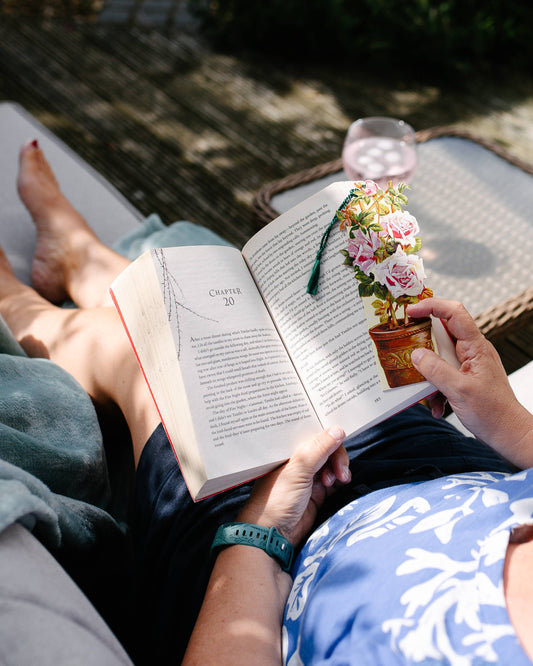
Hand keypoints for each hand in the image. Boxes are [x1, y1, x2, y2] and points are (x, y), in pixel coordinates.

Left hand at [238, 427, 350, 547]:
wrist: (273, 534)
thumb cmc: (277, 499)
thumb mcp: (298, 470)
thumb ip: (318, 449)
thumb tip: (338, 429)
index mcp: (288, 450)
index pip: (312, 433)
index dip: (328, 433)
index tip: (342, 438)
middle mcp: (298, 460)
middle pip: (326, 448)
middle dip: (336, 456)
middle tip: (340, 471)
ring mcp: (308, 476)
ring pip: (332, 463)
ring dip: (339, 468)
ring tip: (338, 479)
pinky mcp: (316, 491)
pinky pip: (334, 479)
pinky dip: (340, 479)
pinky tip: (341, 483)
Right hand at [407, 298, 532, 466]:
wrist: (508, 434)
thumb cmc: (494, 414)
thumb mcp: (460, 391)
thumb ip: (435, 370)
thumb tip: (416, 354)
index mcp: (476, 347)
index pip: (454, 313)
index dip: (431, 306)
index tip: (410, 311)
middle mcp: (472, 351)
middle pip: (441, 333)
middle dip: (422, 342)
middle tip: (405, 346)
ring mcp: (468, 364)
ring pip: (439, 356)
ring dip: (428, 373)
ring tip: (426, 390)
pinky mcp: (464, 378)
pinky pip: (442, 375)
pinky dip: (435, 389)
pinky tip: (437, 405)